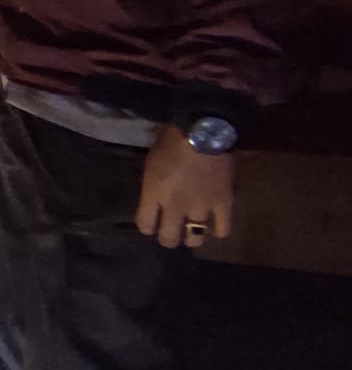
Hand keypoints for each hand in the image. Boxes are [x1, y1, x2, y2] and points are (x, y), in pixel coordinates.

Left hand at [135, 126, 234, 249]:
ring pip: (195, 238)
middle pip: (169, 239)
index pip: (145, 225)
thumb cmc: (171, 141)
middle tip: (171, 232)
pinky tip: (216, 226)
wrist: (203, 131)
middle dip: (168, 238)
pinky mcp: (224, 204)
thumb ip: (151, 186)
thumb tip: (152, 200)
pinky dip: (219, 230)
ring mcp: (201, 207)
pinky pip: (223, 229)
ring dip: (192, 237)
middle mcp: (176, 206)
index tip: (150, 224)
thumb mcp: (150, 163)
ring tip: (192, 230)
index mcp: (154, 194)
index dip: (147, 227)